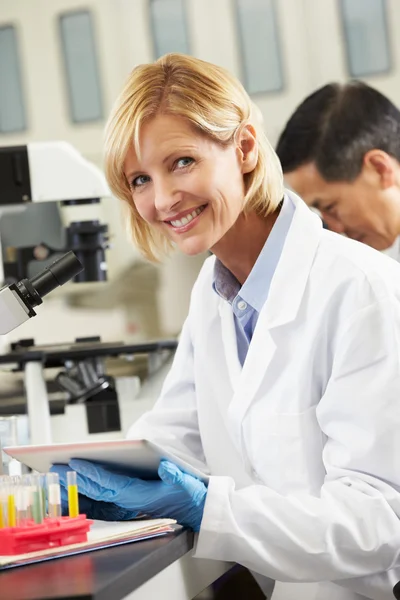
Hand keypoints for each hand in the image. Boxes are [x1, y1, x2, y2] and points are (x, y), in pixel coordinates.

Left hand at [51, 459, 206, 530]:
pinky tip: (76, 484)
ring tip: (58, 476)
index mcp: (139, 495)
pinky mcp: (128, 498)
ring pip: (97, 492)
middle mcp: (129, 499)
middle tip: (55, 469)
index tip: (76, 464)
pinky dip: (88, 488)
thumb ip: (176, 476)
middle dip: (76, 479)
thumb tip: (166, 467)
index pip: (110, 483)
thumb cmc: (188, 495)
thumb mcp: (186, 483)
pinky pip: (102, 494)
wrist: (194, 510)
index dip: (93, 473)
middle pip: (97, 489)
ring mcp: (127, 500)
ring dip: (78, 485)